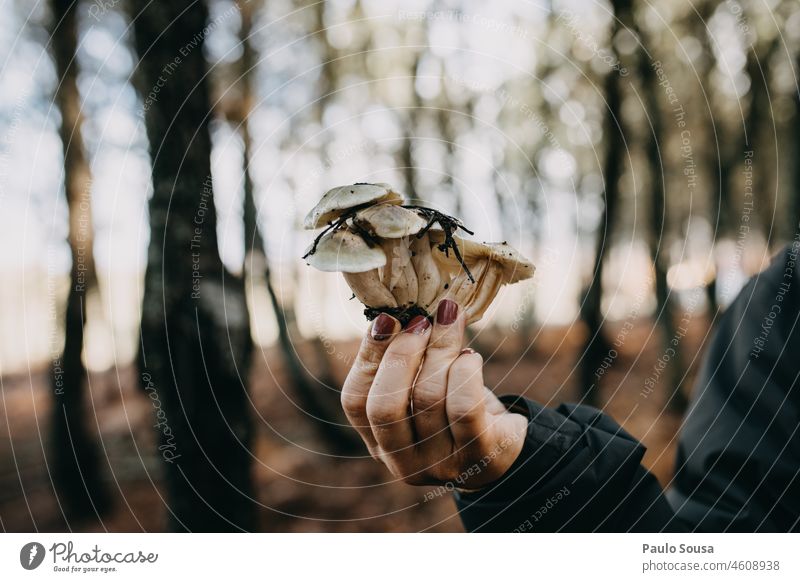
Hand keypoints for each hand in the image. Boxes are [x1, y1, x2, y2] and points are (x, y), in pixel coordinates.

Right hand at [341, 299, 527, 488]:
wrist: (505, 445)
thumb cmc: (453, 406)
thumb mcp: (421, 388)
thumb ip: (404, 362)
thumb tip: (397, 314)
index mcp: (377, 442)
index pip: (355, 401)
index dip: (368, 356)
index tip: (387, 319)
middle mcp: (402, 461)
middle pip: (385, 406)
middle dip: (402, 353)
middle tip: (421, 320)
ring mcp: (439, 464)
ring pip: (428, 398)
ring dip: (441, 350)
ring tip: (452, 322)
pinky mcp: (478, 457)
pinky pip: (464, 407)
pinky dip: (466, 371)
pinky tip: (471, 356)